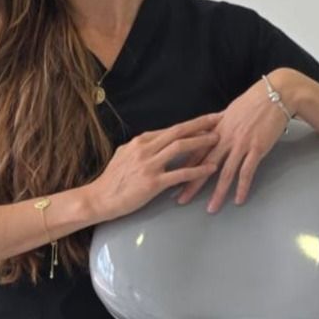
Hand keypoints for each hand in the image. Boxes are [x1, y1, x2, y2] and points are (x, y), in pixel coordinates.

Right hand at [88, 113, 220, 220]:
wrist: (99, 198)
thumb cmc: (111, 180)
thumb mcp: (123, 156)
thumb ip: (139, 148)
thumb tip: (152, 142)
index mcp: (140, 142)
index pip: (170, 128)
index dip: (190, 123)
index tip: (206, 120)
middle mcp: (145, 149)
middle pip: (178, 131)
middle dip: (200, 124)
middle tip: (219, 119)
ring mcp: (149, 165)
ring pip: (180, 147)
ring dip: (201, 141)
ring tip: (218, 140)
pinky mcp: (153, 183)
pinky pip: (180, 173)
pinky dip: (198, 170)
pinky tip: (210, 168)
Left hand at [176, 76, 289, 212]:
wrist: (275, 95)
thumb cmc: (252, 102)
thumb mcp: (228, 113)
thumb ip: (216, 127)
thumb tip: (206, 135)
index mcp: (214, 130)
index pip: (194, 153)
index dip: (182, 167)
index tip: (171, 180)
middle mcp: (224, 139)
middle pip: (203, 165)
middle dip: (191, 184)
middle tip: (181, 200)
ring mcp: (240, 144)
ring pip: (225, 173)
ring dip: (217, 192)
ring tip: (211, 208)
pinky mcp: (256, 148)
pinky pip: (247, 172)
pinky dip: (242, 187)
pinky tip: (238, 200)